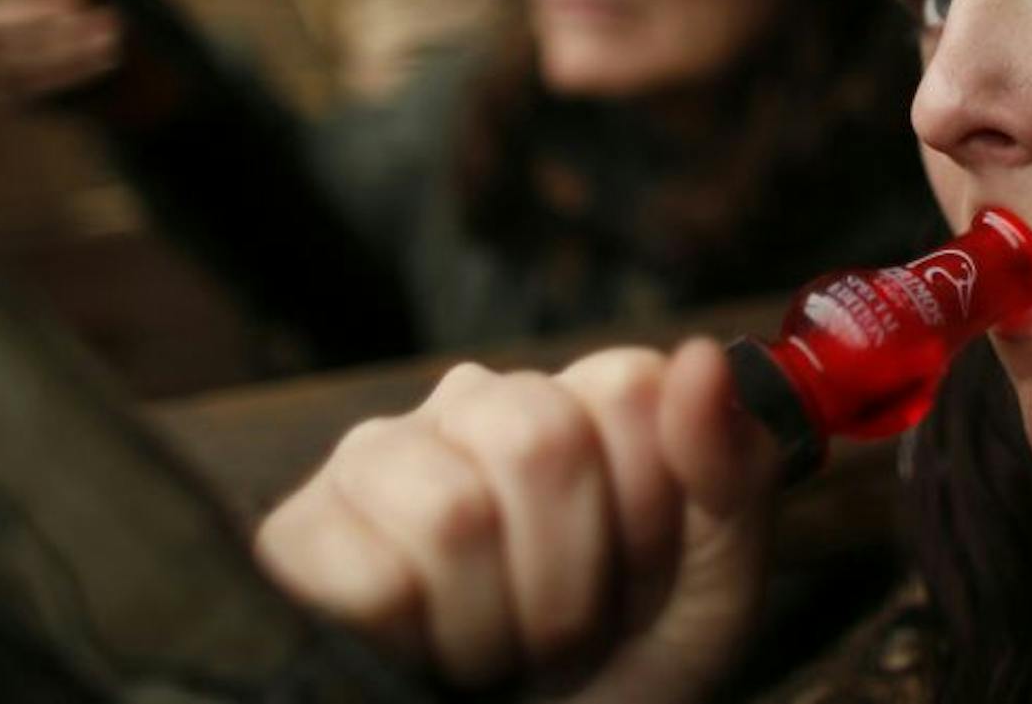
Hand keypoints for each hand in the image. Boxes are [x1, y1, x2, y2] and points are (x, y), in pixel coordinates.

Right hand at [254, 338, 780, 701]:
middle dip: (571, 578)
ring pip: (451, 512)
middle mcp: (478, 401)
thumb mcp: (710, 591)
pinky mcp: (299, 531)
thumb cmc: (619, 673)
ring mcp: (379, 455)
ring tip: (492, 649)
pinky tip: (419, 653)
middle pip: (539, 441)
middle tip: (563, 632)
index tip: (641, 576)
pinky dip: (415, 645)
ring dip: (493, 626)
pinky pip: (371, 575)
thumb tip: (703, 359)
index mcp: (584, 399)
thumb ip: (732, 474)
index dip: (650, 510)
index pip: (629, 385)